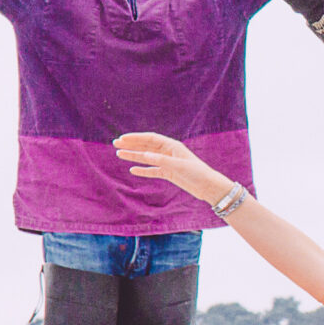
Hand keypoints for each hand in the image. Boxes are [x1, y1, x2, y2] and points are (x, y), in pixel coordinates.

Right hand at [114, 132, 237, 206]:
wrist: (208, 187)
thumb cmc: (197, 173)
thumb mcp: (179, 166)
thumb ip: (161, 160)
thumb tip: (144, 155)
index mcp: (172, 146)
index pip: (150, 138)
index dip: (135, 138)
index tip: (122, 138)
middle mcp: (169, 153)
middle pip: (146, 147)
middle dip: (131, 145)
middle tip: (115, 144)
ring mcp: (168, 163)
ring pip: (147, 158)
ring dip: (133, 156)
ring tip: (119, 154)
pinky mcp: (169, 174)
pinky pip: (153, 170)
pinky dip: (143, 170)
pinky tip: (133, 170)